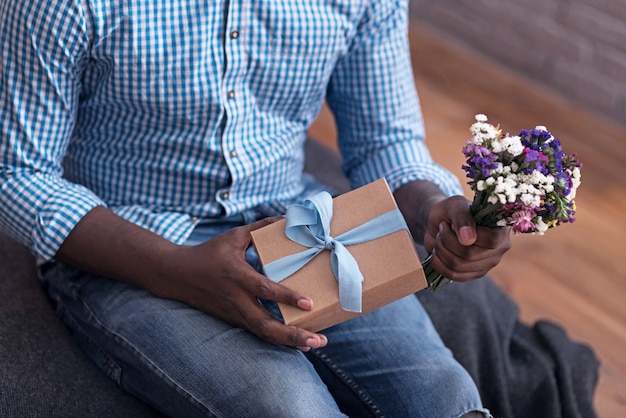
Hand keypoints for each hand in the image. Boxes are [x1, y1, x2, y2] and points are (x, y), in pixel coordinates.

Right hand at [161, 218, 327, 351]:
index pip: (264, 289)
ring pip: (263, 333)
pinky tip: (298, 342)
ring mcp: (235, 313)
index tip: (309, 303)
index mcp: (237, 276)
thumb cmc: (209, 252)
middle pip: (266, 325)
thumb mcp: (234, 236)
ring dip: (290, 341)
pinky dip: (278, 339)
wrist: (178, 275)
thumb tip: (287, 217)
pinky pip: (258, 333)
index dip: (287, 297)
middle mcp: (237, 299)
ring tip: (315, 343)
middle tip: (318, 338)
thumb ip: (260, 228)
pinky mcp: (234, 321)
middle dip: (293, 334)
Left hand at [423, 196, 510, 281]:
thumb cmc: (450, 210)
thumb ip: (462, 218)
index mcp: (501, 229)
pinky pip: (453, 275)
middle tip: (441, 229)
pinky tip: (437, 251)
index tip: (451, 224)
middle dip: (447, 241)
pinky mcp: (473, 274)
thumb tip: (469, 240)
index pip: (491, 241)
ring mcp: (487, 264)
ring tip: (439, 238)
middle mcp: (499, 249)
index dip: (467, 235)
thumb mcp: (455, 205)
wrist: (438, 223)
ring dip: (441, 250)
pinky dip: (438, 263)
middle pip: (470, 255)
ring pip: (458, 266)